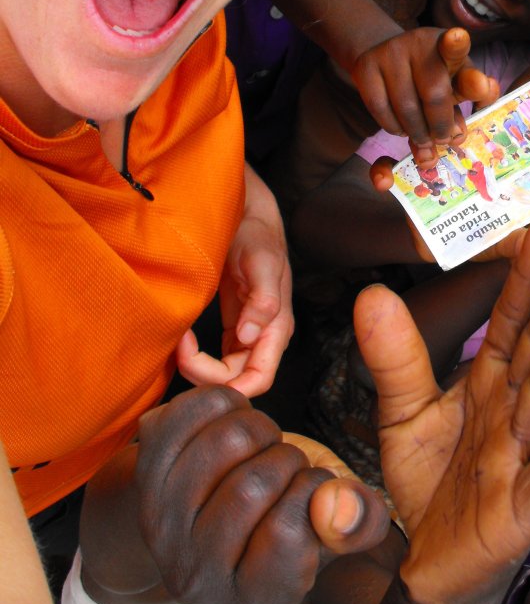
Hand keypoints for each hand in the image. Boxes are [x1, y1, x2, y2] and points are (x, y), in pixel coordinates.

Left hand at [133, 387, 390, 603]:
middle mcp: (197, 575)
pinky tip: (232, 422)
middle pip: (252, 486)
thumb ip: (359, 522)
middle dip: (286, 458)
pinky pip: (191, 412)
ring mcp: (162, 525)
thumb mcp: (333, 532)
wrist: (214, 509)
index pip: (287, 531)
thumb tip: (336, 499)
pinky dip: (225, 402)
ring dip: (258, 428)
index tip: (312, 488)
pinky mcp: (144, 473)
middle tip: (286, 465)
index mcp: (253, 600)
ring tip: (262, 446)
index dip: (313, 491)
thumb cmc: (285, 518)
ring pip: (223, 442)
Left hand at [177, 164, 291, 395]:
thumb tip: (251, 334)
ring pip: (224, 374)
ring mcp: (249, 334)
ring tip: (177, 339)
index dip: (228, 386)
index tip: (192, 360)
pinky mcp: (234, 327)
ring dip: (197, 367)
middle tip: (178, 346)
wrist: (248, 217)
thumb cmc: (258, 236)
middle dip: (204, 375)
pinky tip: (181, 338)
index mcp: (277, 327)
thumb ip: (263, 300)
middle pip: (237, 382)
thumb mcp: (262, 262)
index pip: (258, 379)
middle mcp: (265, 337)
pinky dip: (196, 356)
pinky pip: (217, 358)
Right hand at [352, 26, 498, 163]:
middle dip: (440, 126)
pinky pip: (380, 109)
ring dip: (417, 133)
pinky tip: (401, 129)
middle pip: (433, 94)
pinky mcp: (366, 65)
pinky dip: (393, 127)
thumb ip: (464, 109)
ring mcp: (390, 51)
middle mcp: (419, 42)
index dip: (457, 43)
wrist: (388, 55)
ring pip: (406, 107)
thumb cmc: (433, 75)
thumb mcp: (455, 82)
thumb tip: (457, 136)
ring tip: (423, 139)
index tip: (458, 37)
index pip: (455, 46)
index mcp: (449, 46)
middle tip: (442, 140)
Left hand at [359, 216, 529, 603]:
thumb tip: (371, 293)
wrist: (429, 566)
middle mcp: (519, 407)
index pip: (513, 317)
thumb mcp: (401, 413)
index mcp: (492, 379)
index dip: (529, 273)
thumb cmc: (431, 483)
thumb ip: (393, 357)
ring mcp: (527, 454)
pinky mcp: (527, 508)